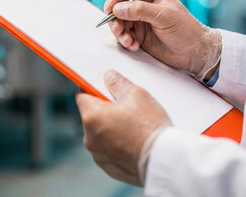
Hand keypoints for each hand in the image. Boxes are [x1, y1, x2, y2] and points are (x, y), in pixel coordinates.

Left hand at [76, 70, 170, 185]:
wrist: (163, 160)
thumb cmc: (150, 126)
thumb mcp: (136, 94)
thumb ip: (117, 82)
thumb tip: (108, 77)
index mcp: (92, 116)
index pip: (82, 96)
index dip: (92, 89)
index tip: (102, 87)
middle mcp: (89, 138)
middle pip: (92, 116)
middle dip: (105, 110)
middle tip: (126, 107)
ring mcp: (99, 155)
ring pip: (101, 135)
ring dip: (111, 129)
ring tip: (134, 127)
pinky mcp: (109, 168)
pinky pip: (109, 151)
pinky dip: (118, 146)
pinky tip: (135, 142)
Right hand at [104, 0, 221, 80]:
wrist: (194, 53)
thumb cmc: (186, 30)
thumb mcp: (164, 16)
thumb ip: (140, 10)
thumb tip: (118, 8)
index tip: (110, 9)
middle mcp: (143, 4)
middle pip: (117, 5)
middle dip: (115, 18)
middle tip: (118, 29)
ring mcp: (140, 20)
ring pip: (118, 22)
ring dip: (119, 32)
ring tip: (128, 41)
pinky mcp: (139, 35)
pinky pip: (123, 35)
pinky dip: (125, 41)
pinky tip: (134, 46)